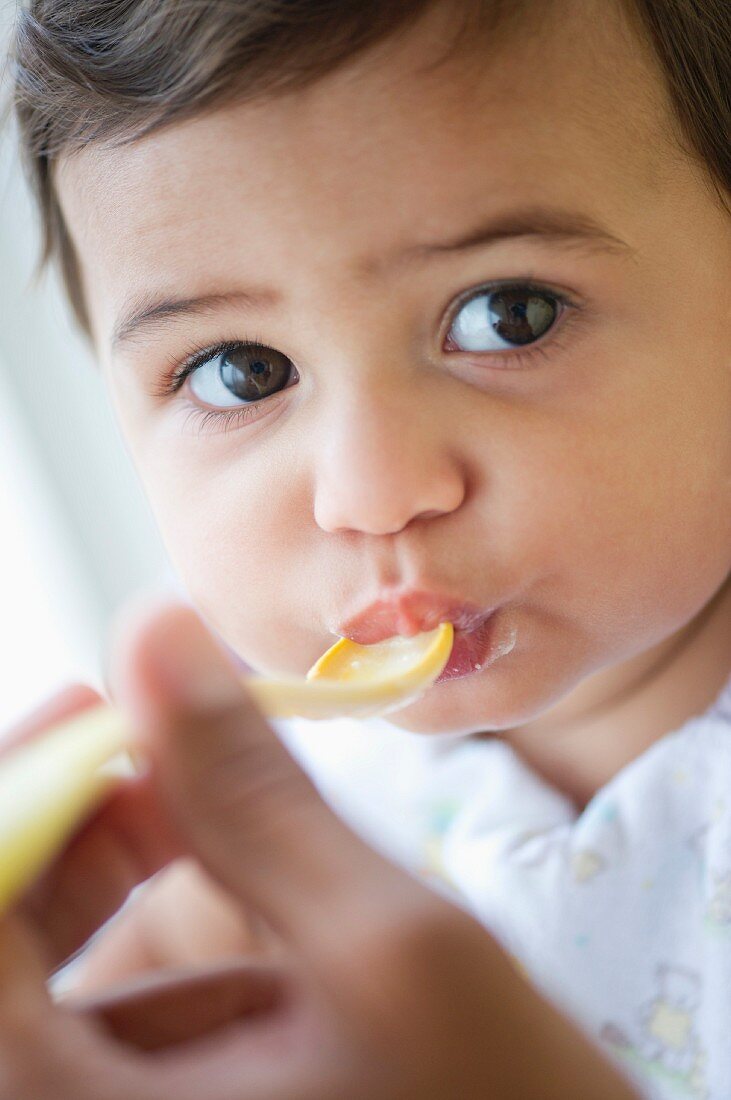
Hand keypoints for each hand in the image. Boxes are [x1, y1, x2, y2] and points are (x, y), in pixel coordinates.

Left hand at [0, 600, 640, 1098]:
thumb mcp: (389, 950)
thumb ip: (252, 793)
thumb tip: (154, 635)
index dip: (15, 796)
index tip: (88, 707)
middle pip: (3, 952)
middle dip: (73, 835)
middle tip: (164, 754)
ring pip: (52, 997)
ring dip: (128, 901)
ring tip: (246, 857)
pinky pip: (104, 1048)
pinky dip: (167, 973)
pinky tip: (269, 965)